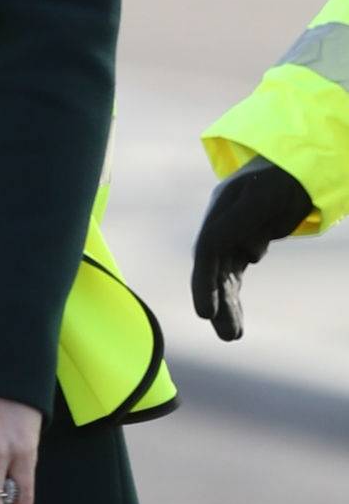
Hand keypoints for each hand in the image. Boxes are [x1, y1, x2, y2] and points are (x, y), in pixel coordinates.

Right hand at [191, 161, 313, 341]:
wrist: (298, 167)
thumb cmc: (286, 178)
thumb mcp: (268, 196)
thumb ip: (249, 219)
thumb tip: (244, 255)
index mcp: (222, 208)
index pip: (209, 248)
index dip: (204, 281)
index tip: (205, 312)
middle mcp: (221, 224)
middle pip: (213, 268)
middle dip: (218, 302)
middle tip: (228, 335)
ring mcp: (230, 236)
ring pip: (223, 277)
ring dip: (226, 307)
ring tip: (232, 337)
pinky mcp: (241, 247)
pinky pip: (233, 278)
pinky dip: (233, 300)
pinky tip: (236, 322)